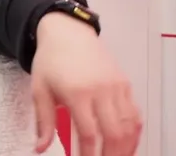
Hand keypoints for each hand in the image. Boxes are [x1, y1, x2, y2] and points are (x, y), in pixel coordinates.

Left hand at [31, 12, 141, 155]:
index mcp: (77, 93)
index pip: (89, 133)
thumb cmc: (50, 61)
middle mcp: (101, 90)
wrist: (67, 32)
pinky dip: (134, 133)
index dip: (89, 154)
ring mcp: (116, 87)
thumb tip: (40, 148)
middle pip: (114, 133)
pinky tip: (128, 145)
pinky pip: (135, 114)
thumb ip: (43, 121)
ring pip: (129, 126)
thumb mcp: (39, 90)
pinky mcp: (125, 84)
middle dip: (110, 155)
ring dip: (126, 148)